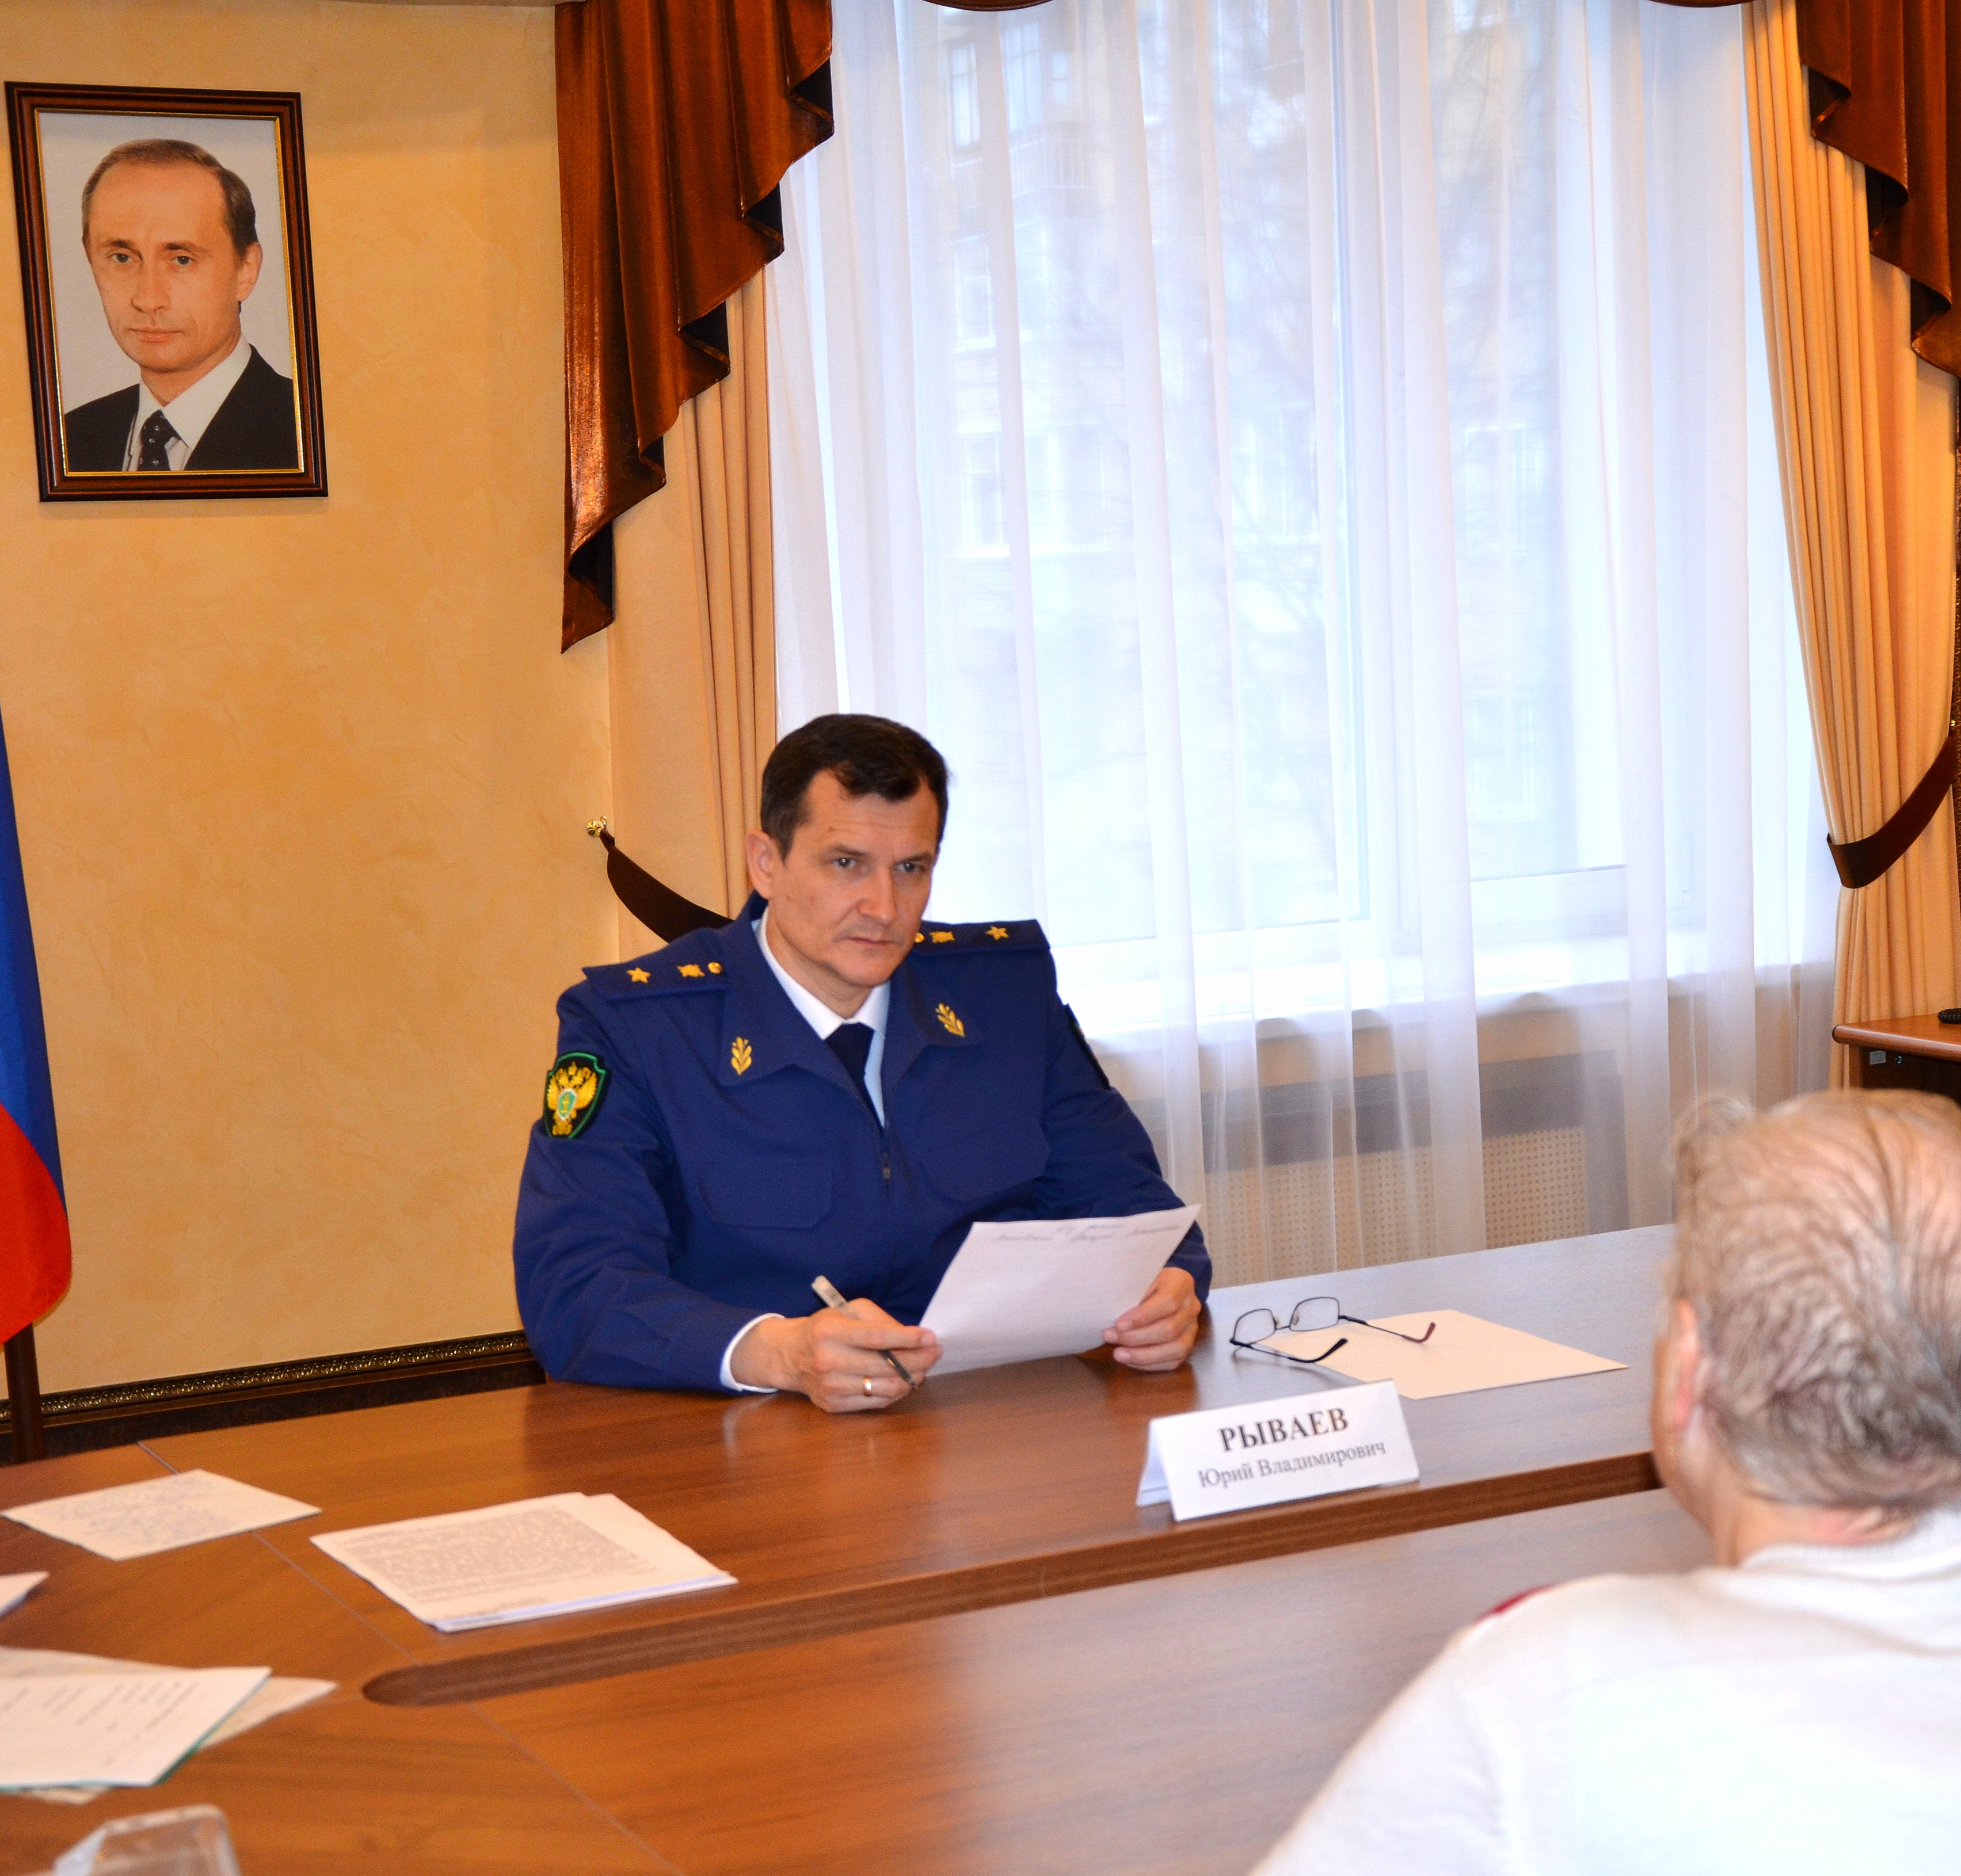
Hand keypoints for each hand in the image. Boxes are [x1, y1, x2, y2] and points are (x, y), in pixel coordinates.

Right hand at [731, 1298, 940, 1411]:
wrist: (788, 1356)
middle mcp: (828, 1361)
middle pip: (885, 1365)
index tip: (930, 1337)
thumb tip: (912, 1337)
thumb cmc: (824, 1328)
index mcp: (830, 1332)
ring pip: (885, 1388)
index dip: (908, 1339)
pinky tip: (906, 1380)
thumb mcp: (846, 1311)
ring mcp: (831, 1387)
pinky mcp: (834, 1405)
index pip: (877, 1338)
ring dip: (913, 1377)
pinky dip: (897, 1392)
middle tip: (935, 1352)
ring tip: (925, 1366)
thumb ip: (879, 1320)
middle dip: (919, 1359)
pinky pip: (877, 1402)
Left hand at [1105, 1266, 1200, 1370]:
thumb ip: (1132, 1291)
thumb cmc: (1147, 1281)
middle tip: (1110, 1336)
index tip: (1119, 1324)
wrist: (1165, 1286)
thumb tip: (1112, 1312)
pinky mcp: (1188, 1344)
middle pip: (1170, 1328)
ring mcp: (1192, 1328)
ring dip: (1143, 1355)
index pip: (1168, 1302)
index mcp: (1181, 1283)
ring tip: (1118, 1354)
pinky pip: (1173, 1361)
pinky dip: (1150, 1364)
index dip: (1143, 1316)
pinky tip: (1130, 1360)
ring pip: (1175, 1348)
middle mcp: (1191, 1306)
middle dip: (1136, 1337)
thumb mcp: (1140, 1276)